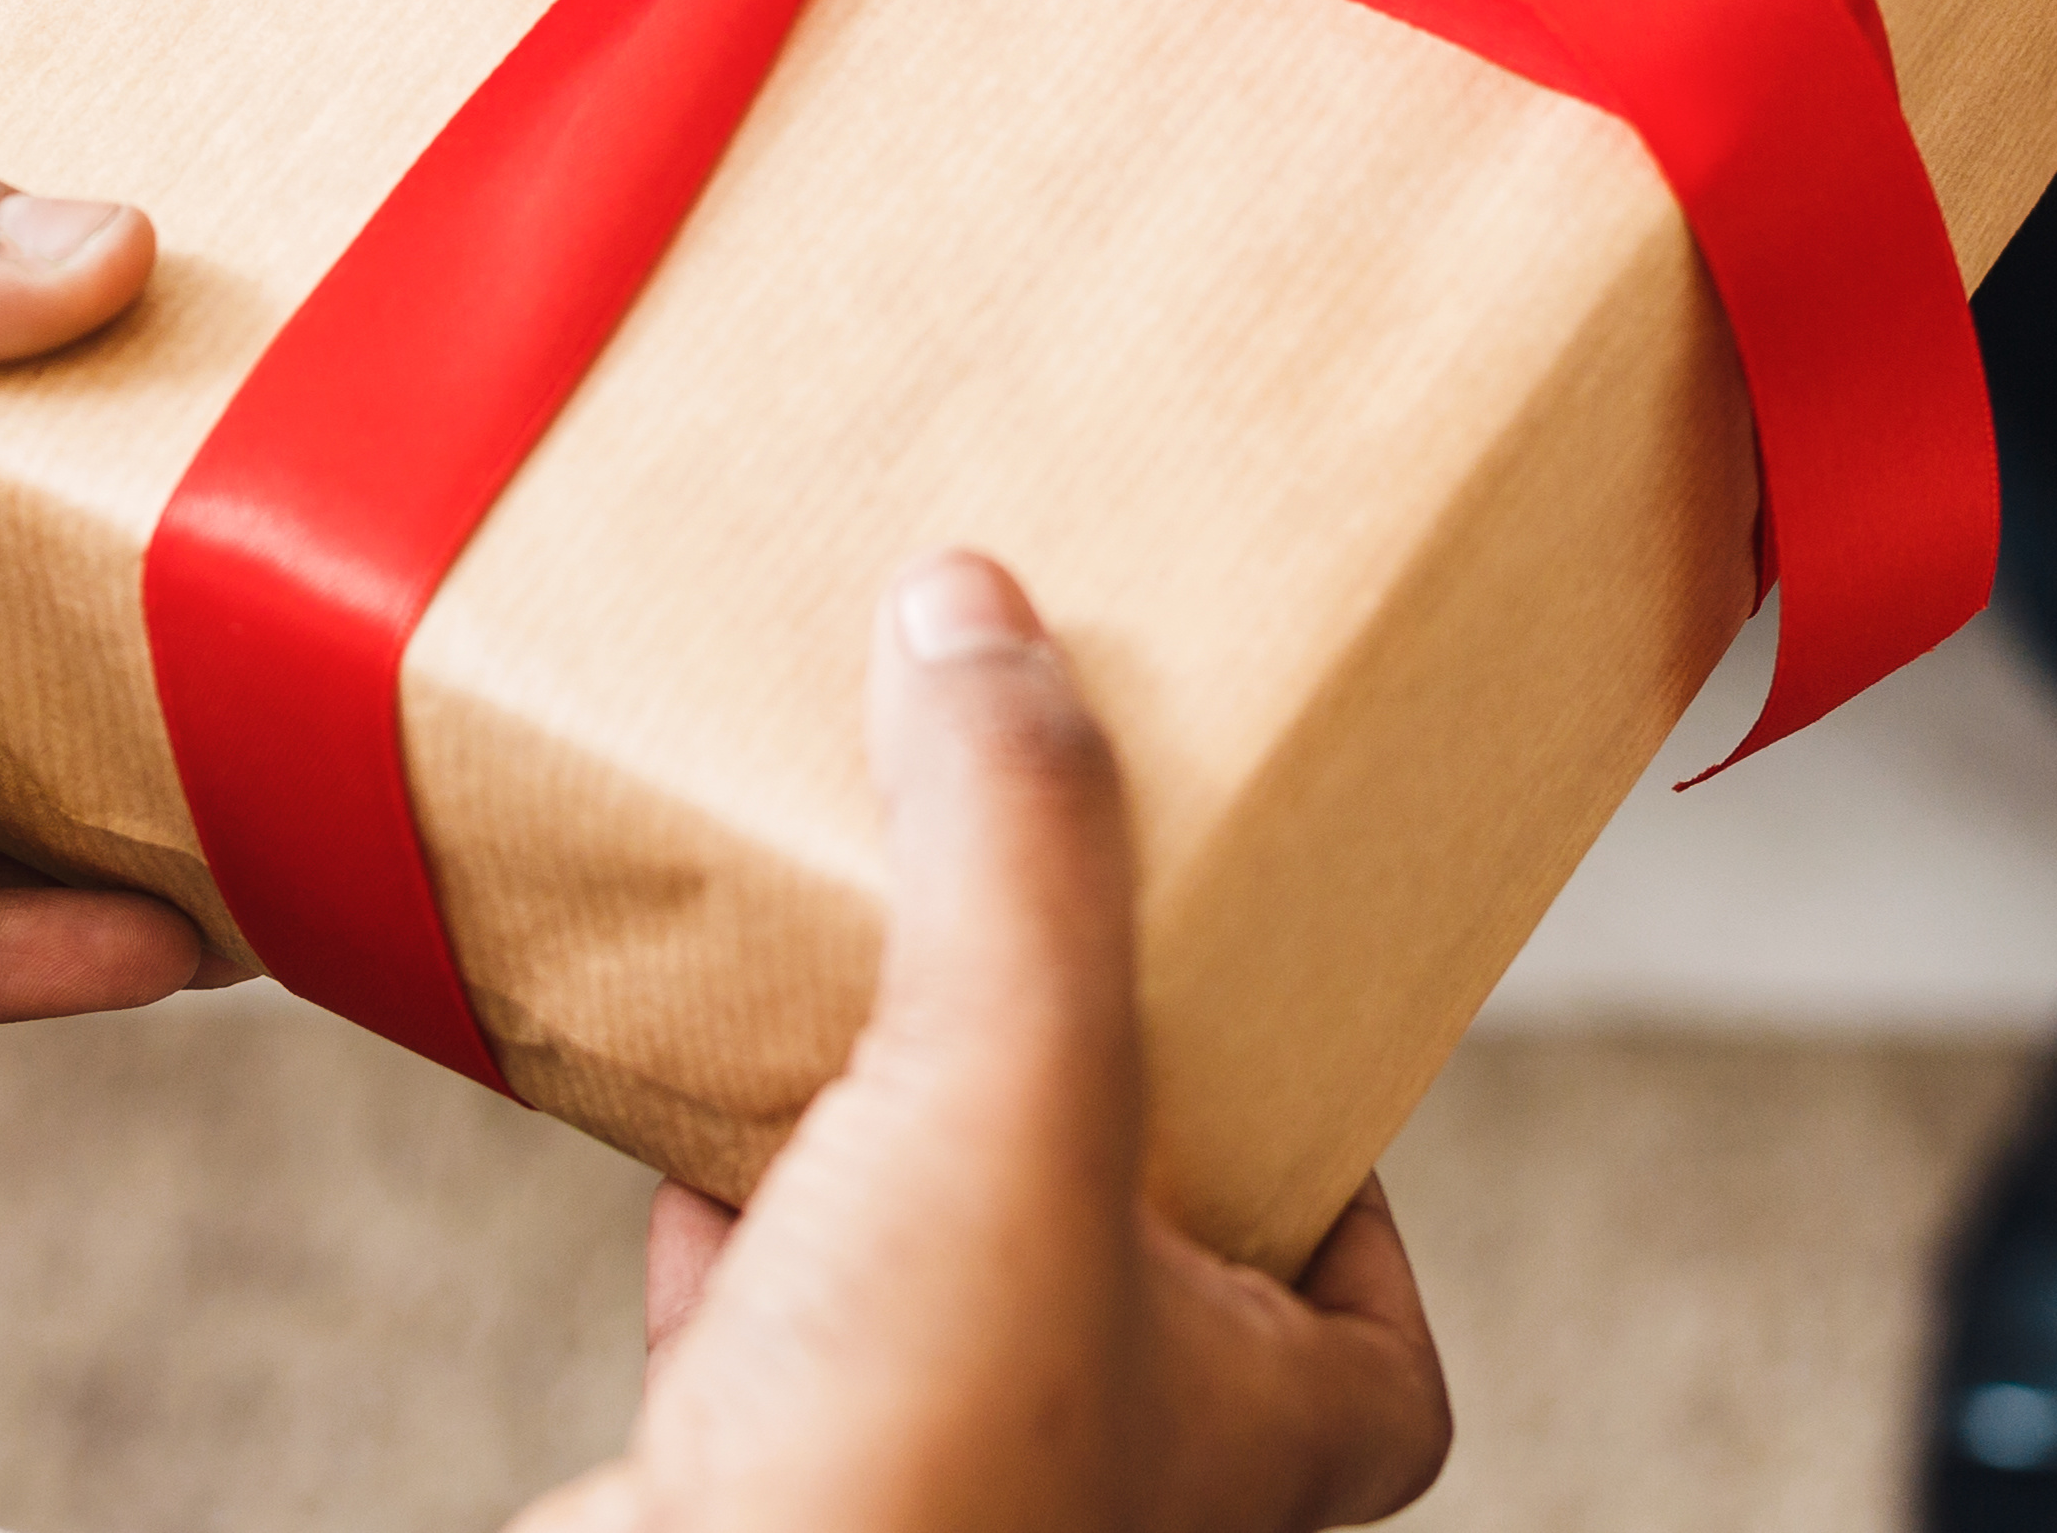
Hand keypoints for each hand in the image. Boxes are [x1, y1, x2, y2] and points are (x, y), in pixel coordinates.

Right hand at [516, 556, 1450, 1532]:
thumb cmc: (909, 1476)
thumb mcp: (1011, 1089)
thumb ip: (1017, 850)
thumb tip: (986, 613)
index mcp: (1264, 1433)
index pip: (1378, 1317)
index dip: (1340, 1165)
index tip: (1255, 1013)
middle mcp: (1112, 1480)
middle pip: (1138, 1258)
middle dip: (1073, 1104)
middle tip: (1027, 939)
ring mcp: (931, 1497)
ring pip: (937, 1285)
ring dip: (891, 1141)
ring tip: (851, 967)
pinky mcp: (758, 1500)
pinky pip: (761, 1330)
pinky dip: (723, 1218)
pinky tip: (677, 1098)